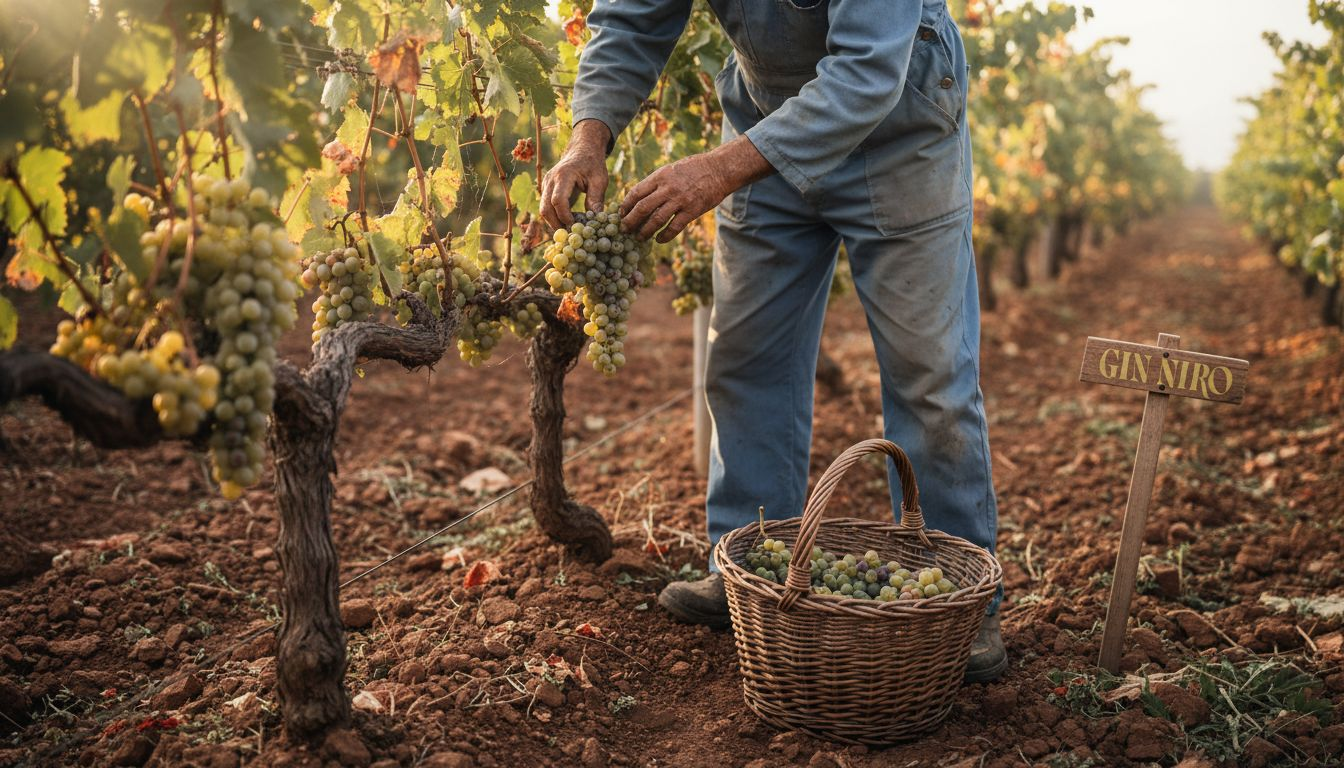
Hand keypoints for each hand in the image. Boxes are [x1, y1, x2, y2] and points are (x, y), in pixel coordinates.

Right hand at [541, 120, 611, 227]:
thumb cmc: (593, 164)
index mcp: (564, 175)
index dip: (565, 216)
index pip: (558, 200)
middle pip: (545, 207)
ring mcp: (546, 184)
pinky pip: (546, 206)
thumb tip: (595, 219)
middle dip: (556, 224)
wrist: (582, 150)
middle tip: (570, 236)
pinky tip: (567, 223)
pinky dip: (554, 217)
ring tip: (570, 232)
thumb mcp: (600, 180)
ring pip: (543, 209)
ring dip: (554, 223)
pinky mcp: (546, 189)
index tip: (576, 226)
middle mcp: (550, 179)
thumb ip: (596, 198)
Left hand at [619, 135, 773, 242]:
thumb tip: (639, 196)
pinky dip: (665, 236)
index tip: (620, 214)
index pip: (636, 193)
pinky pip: (674, 227)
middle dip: (630, 221)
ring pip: (656, 220)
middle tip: (624, 230)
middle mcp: (668, 188)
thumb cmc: (693, 169)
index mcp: (660, 176)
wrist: (719, 169)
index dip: (625, 205)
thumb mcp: (671, 169)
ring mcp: (680, 200)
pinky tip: (659, 240)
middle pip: (642, 208)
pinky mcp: (692, 211)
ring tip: (639, 238)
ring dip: (645, 231)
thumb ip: (656, 182)